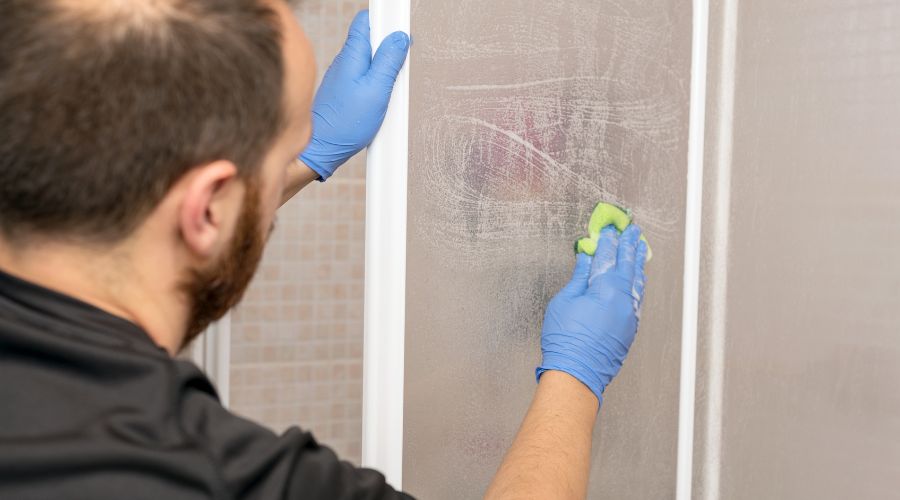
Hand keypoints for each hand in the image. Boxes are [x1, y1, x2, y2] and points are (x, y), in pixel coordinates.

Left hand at [299, 10, 409, 180]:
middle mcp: (345, 60)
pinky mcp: (346, 90)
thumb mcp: (377, 91)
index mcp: (352, 53)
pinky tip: (379, 102)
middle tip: (397, 71)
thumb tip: (400, 39)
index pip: (367, 20)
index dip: (386, 22)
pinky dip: (376, 86)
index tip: (401, 32)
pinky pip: (366, 79)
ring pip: (371, 62)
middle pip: (373, 41)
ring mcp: (344, 75)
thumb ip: (389, 61)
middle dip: (390, 51)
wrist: (321, 148)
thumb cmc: (345, 124)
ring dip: (384, 72)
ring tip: (388, 91)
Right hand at [536, 224, 648, 406]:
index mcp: (607, 288)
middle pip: (629, 265)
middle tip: (633, 230)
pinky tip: (637, 277)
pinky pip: (638, 296)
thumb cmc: (566, 340)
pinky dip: (638, 282)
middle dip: (630, 245)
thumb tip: (586, 260)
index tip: (610, 228)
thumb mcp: (565, 301)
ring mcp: (630, 314)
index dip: (608, 240)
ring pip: (638, 281)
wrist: (577, 372)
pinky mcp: (630, 327)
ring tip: (640, 248)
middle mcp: (624, 299)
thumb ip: (580, 277)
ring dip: (637, 262)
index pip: (609, 256)